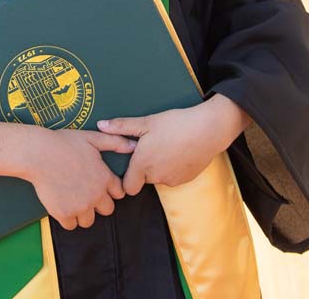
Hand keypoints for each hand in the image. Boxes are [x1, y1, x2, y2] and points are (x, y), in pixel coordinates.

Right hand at [21, 128, 133, 230]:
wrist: (38, 153)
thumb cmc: (63, 143)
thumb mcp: (92, 138)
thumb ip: (115, 142)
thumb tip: (134, 146)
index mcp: (104, 178)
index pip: (119, 193)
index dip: (109, 189)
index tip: (98, 183)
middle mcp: (96, 195)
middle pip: (107, 210)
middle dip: (98, 203)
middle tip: (84, 192)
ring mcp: (80, 206)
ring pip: (89, 220)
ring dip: (83, 213)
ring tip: (72, 199)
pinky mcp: (63, 214)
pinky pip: (71, 225)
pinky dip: (67, 218)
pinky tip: (62, 204)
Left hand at [98, 95, 249, 195]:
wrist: (209, 130)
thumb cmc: (176, 124)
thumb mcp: (147, 122)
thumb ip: (122, 126)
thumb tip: (100, 125)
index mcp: (142, 164)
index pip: (128, 187)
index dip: (127, 177)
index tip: (130, 164)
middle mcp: (156, 177)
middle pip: (143, 180)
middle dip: (144, 168)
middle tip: (150, 147)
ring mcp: (172, 180)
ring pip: (159, 178)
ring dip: (159, 167)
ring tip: (166, 146)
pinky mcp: (186, 180)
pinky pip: (173, 177)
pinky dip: (173, 168)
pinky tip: (178, 152)